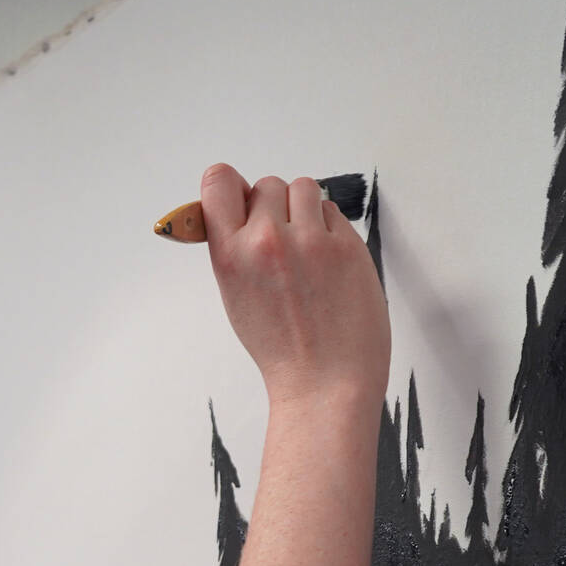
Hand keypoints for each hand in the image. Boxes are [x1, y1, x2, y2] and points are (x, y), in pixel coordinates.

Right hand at [198, 164, 389, 411]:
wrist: (326, 383)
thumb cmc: (282, 347)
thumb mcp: (236, 296)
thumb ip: (234, 248)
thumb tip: (238, 208)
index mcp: (229, 256)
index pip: (218, 181)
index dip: (231, 187)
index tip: (239, 201)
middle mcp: (267, 241)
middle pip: (268, 184)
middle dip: (275, 206)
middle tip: (282, 243)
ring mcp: (310, 241)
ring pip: (304, 188)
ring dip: (305, 210)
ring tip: (307, 249)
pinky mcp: (347, 245)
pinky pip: (334, 212)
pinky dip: (330, 230)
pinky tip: (328, 264)